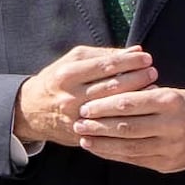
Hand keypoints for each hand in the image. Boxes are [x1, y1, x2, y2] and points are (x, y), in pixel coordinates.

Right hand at [13, 42, 153, 154]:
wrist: (31, 111)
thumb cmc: (58, 79)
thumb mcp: (73, 61)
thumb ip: (104, 54)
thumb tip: (136, 51)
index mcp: (67, 74)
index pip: (104, 66)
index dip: (129, 62)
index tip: (147, 58)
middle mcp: (70, 96)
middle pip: (111, 87)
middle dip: (136, 78)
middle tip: (153, 72)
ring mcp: (75, 117)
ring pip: (112, 108)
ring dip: (136, 98)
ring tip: (153, 88)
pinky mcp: (80, 133)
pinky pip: (107, 126)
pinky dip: (126, 117)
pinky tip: (140, 110)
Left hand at [73, 79, 184, 173]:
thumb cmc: (184, 105)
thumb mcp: (168, 91)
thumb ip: (141, 94)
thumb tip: (105, 94)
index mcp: (170, 101)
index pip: (130, 103)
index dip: (104, 106)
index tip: (86, 106)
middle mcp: (171, 125)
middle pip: (126, 126)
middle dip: (98, 126)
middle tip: (78, 122)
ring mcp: (170, 147)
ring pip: (128, 146)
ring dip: (102, 143)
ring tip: (83, 137)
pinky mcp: (166, 164)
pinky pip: (134, 160)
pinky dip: (114, 154)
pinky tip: (99, 149)